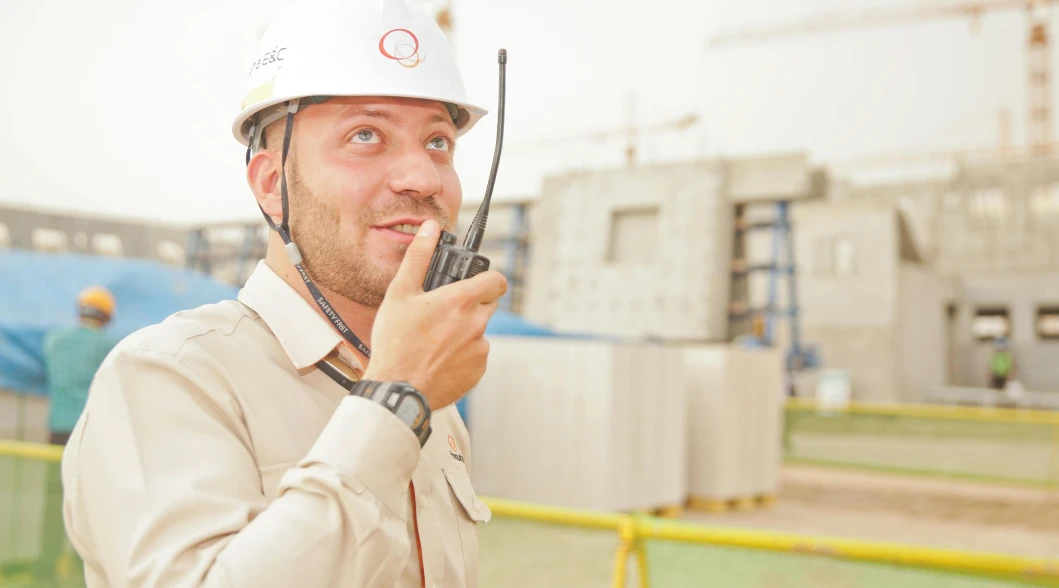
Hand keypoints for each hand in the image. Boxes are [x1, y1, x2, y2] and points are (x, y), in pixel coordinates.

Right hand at [363, 220, 507, 409]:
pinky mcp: (478, 371)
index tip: (474, 282)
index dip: (487, 278)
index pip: (497, 280)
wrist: (397, 388)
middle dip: (471, 304)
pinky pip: (476, 354)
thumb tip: (430, 229)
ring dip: (465, 330)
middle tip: (444, 311)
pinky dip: (462, 354)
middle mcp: (477, 324)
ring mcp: (480, 349)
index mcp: (462, 301)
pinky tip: (439, 357)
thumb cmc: (396, 342)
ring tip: (435, 338)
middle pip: (487, 304)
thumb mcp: (400, 293)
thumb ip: (419, 257)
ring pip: (480, 331)